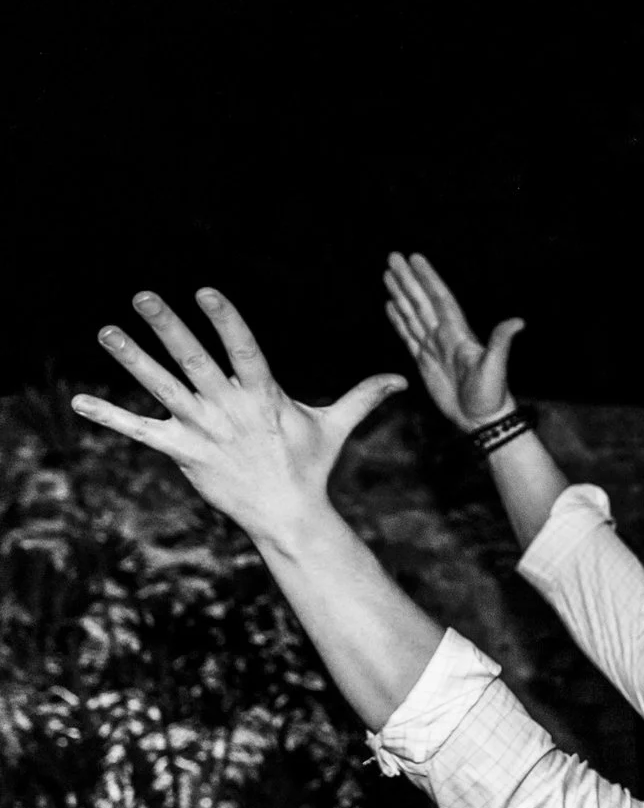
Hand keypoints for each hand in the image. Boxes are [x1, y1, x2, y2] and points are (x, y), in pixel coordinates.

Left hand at [72, 289, 403, 546]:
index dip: (227, 321)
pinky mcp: (182, 452)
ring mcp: (203, 431)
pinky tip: (78, 401)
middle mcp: (230, 409)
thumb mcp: (335, 426)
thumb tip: (401, 380)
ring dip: (132, 359)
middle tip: (143, 296)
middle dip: (168, 327)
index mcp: (265, 396)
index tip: (206, 292)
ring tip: (107, 330)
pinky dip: (110, 416)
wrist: (288, 516)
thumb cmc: (310, 466)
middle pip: (194, 361)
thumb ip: (362, 395)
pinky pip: (140, 432)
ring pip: (162, 388)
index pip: (244, 351)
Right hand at [383, 252, 522, 428]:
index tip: (415, 259)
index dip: (428, 279)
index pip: (440, 299)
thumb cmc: (492, 394)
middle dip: (408, 279)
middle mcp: (444, 336)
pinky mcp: (424, 362)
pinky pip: (408, 335)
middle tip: (393, 256)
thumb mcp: (496, 367)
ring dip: (401, 294)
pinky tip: (391, 306)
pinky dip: (398, 320)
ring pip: (413, 314)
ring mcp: (434, 348)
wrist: (483, 419)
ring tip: (388, 273)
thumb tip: (518, 322)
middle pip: (422, 301)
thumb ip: (501, 342)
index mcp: (458, 333)